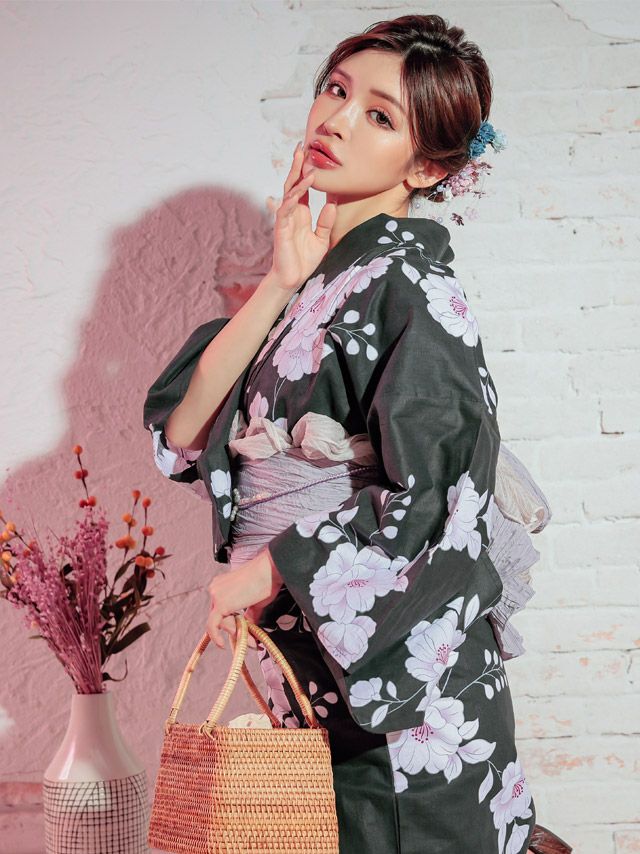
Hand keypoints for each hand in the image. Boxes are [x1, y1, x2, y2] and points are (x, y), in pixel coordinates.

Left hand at [206, 549, 283, 650]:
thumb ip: (249, 614)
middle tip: (251, 642)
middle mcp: (216, 588)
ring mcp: (216, 595)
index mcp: (222, 585)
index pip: (221, 610)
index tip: (242, 632)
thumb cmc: (267, 580)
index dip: (232, 623)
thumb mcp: (256, 600)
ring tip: (252, 640)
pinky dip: (216, 636)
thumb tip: (250, 625)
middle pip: (219, 617)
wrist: (271, 570)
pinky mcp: (221, 603)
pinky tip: (222, 644)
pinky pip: (214, 625)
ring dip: (236, 632)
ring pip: (219, 622)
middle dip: (234, 629)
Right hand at [267, 140, 337, 292]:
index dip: (306, 171)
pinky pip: (285, 211)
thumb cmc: (305, 260)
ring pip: (289, 194)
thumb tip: (332, 204)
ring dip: (297, 179)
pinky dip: (291, 200)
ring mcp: (285, 220)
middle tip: (301, 147)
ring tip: (305, 165)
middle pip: (293, 184)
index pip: (303, 187)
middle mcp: (292, 213)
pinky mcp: (281, 229)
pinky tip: (298, 191)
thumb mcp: (322, 239)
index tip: (310, 154)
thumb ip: (326, 222)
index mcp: (302, 213)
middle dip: (296, 166)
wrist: (292, 278)